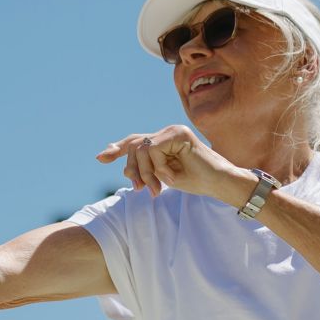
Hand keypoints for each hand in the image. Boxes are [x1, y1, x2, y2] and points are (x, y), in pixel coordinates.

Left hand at [96, 124, 243, 202]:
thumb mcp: (163, 177)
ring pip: (141, 149)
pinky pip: (154, 150)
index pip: (134, 142)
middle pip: (133, 147)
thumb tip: (123, 168)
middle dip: (133, 170)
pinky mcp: (178, 133)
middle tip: (140, 189)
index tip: (100, 158)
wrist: (219, 183)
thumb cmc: (195, 180)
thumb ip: (145, 170)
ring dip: (147, 173)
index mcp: (162, 141)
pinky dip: (159, 168)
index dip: (116, 149)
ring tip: (161, 186)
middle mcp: (166, 132)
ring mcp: (172, 130)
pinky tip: (172, 177)